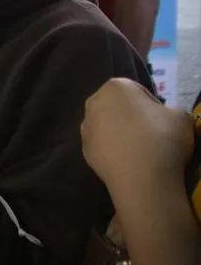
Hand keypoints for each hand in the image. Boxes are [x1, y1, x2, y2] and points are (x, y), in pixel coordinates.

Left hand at [82, 77, 193, 193]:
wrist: (142, 178)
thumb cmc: (162, 138)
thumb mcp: (181, 117)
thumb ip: (169, 110)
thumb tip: (160, 118)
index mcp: (116, 86)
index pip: (137, 91)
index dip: (151, 105)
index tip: (161, 120)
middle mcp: (94, 102)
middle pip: (117, 107)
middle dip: (131, 117)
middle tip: (150, 134)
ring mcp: (85, 127)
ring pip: (107, 125)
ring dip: (120, 133)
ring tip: (139, 150)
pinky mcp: (83, 150)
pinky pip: (102, 145)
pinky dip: (112, 150)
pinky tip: (127, 161)